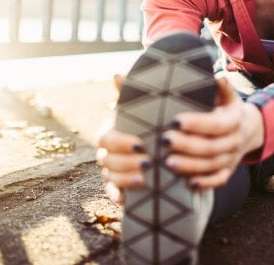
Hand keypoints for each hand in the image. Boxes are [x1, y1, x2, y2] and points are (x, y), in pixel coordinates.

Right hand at [94, 74, 148, 202]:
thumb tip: (116, 74)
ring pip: (110, 176)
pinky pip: (113, 193)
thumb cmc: (152, 127)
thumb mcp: (147, 112)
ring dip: (124, 178)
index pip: (106, 138)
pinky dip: (117, 195)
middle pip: (107, 160)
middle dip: (126, 161)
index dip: (121, 142)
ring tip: (145, 178)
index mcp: (111, 133)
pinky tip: (126, 198)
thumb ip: (133, 96)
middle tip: (148, 162)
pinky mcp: (120, 189)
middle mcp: (108, 154)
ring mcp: (112, 172)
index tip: (140, 144)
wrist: (167, 152)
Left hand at [163, 77, 264, 188]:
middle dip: (187, 145)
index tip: (174, 121)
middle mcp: (235, 140)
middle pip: (212, 147)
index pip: (216, 124)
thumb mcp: (227, 96)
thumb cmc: (226, 109)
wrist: (247, 129)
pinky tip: (188, 184)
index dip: (196, 124)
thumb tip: (217, 77)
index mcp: (235, 119)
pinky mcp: (228, 170)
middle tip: (164, 141)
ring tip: (167, 163)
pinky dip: (205, 183)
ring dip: (190, 166)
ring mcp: (232, 157)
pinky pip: (219, 180)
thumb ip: (221, 87)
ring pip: (212, 165)